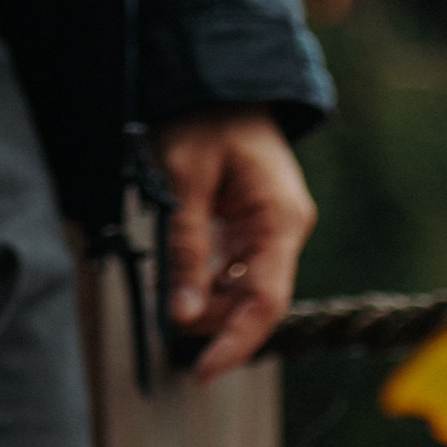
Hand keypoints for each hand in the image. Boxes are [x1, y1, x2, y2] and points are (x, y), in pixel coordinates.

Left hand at [155, 106, 315, 377]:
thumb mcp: (184, 179)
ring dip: (203, 298)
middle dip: (209, 318)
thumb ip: (185, 247)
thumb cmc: (203, 116)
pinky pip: (234, 268)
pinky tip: (180, 268)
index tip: (200, 372)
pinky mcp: (255, 225)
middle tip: (162, 310)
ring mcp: (272, 229)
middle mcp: (284, 230)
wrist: (218, 74)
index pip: (266, 303)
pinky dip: (205, 278)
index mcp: (280, 220)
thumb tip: (179, 315)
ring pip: (241, 289)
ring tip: (167, 278)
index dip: (234, 343)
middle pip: (252, 302)